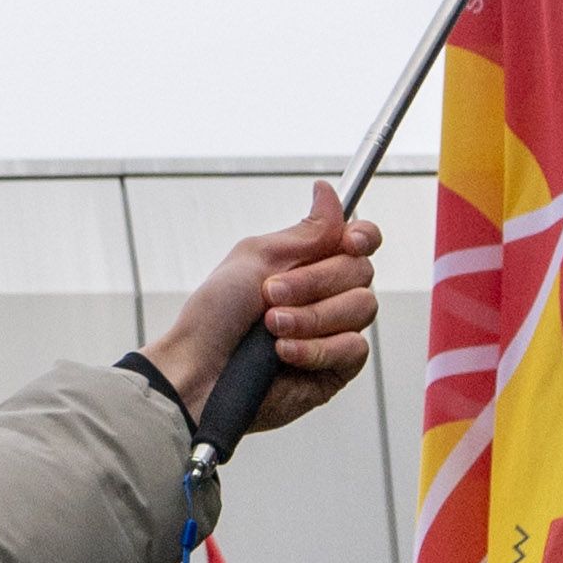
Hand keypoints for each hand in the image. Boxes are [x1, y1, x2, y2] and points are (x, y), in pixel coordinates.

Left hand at [138, 184, 382, 439]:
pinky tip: (284, 353)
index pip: (360, 241)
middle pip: (360, 271)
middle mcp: (327, 295)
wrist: (199, 370)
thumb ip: (305, 232)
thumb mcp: (255, 258)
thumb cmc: (215, 316)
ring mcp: (334, 331)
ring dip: (311, 317)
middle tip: (271, 294)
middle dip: (314, 281)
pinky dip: (315, 348)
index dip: (362, 236)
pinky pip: (353, 349)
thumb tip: (328, 192)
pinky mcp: (336, 368)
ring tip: (272, 327)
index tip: (348, 241)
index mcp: (309, 263)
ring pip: (362, 308)